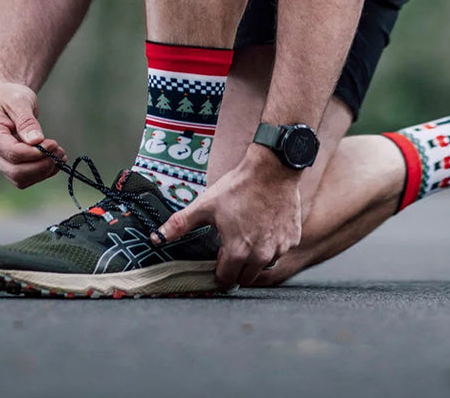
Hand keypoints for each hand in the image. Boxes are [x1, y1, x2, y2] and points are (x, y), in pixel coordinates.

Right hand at [0, 80, 64, 187]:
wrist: (5, 99)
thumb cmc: (11, 97)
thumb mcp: (19, 101)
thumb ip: (26, 121)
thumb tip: (36, 141)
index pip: (13, 152)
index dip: (35, 153)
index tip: (53, 144)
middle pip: (16, 172)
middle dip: (41, 165)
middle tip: (59, 151)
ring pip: (20, 179)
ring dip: (43, 171)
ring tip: (60, 155)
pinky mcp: (9, 164)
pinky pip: (25, 178)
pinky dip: (42, 173)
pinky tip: (55, 161)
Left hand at [154, 146, 302, 287]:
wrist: (272, 168)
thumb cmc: (239, 186)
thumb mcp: (205, 205)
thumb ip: (180, 224)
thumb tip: (156, 237)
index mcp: (238, 252)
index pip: (227, 279)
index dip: (220, 268)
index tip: (219, 255)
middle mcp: (261, 256)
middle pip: (246, 276)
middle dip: (238, 265)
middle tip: (233, 242)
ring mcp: (280, 248)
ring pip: (265, 264)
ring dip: (256, 256)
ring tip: (249, 231)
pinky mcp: (292, 238)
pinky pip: (280, 249)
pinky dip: (272, 242)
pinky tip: (265, 224)